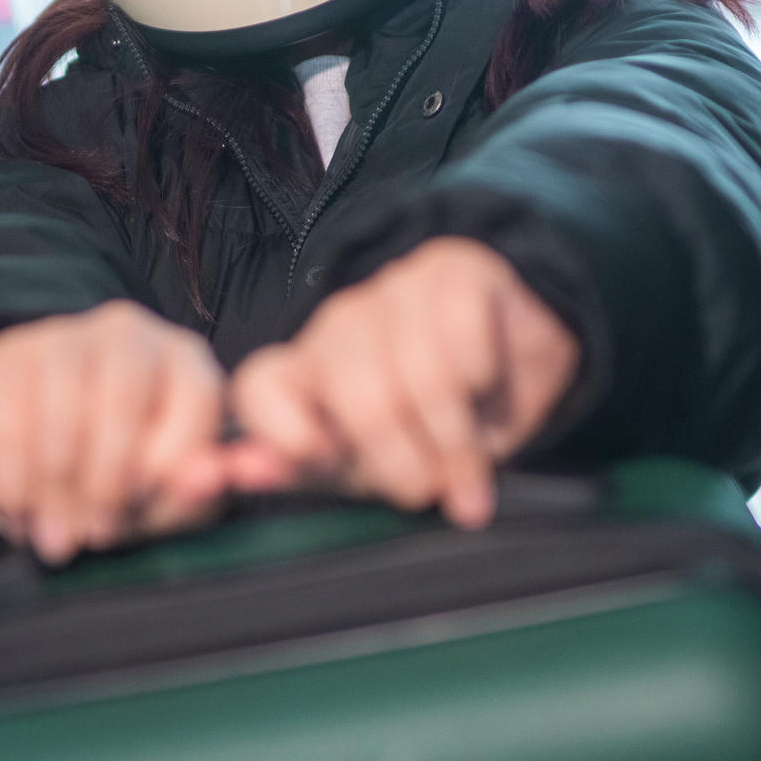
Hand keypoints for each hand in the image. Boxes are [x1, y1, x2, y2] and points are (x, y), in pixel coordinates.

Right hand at [0, 302, 229, 561]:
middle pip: (123, 397)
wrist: (32, 442)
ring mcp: (61, 338)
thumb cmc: (116, 468)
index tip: (145, 504)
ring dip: (58, 486)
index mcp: (183, 361)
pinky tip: (18, 509)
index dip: (171, 461)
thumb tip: (205, 482)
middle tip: (96, 531)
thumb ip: (189, 490)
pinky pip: (8, 422)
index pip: (196, 397)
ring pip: (62, 409)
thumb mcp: (163, 489)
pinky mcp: (5, 360)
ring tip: (57, 533)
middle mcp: (128, 335)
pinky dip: (13, 479)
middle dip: (108, 478)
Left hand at [225, 238, 581, 526]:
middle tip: (426, 490)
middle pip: (359, 396)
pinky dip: (483, 381)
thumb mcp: (373, 463)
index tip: (323, 460)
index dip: (283, 430)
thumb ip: (310, 470)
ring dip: (454, 438)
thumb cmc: (431, 425)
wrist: (518, 361)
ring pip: (419, 375)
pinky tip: (487, 389)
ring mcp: (394, 290)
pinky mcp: (451, 270)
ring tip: (470, 465)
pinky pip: (464, 341)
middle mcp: (340, 325)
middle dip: (402, 461)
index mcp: (305, 372)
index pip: (261, 388)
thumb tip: (242, 473)